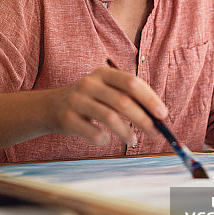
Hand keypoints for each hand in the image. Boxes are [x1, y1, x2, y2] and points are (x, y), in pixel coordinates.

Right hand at [45, 66, 167, 145]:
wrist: (51, 106)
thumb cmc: (89, 101)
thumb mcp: (105, 91)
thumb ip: (129, 99)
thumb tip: (158, 117)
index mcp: (103, 74)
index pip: (132, 82)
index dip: (150, 99)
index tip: (162, 115)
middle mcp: (89, 83)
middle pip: (123, 101)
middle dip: (143, 120)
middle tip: (154, 133)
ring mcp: (76, 100)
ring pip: (110, 118)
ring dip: (126, 133)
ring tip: (133, 140)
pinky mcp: (67, 118)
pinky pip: (93, 133)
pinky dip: (104, 139)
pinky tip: (106, 139)